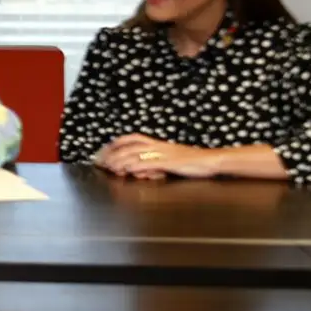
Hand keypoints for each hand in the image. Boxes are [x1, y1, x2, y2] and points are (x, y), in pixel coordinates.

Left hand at [96, 134, 220, 179]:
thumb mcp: (167, 162)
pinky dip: (137, 166)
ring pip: (136, 153)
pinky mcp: (169, 162)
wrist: (209, 161)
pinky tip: (128, 171)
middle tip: (100, 162)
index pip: (129, 139)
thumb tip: (134, 171)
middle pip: (128, 145)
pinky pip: (150, 162)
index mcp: (156, 143)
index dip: (114, 145)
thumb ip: (150, 165)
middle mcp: (157, 145)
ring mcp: (163, 153)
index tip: (101, 153)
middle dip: (112, 153)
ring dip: (121, 160)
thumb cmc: (190, 163)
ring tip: (110, 168)